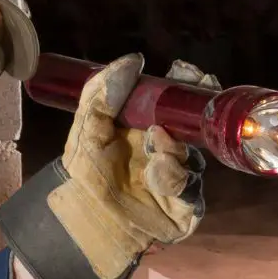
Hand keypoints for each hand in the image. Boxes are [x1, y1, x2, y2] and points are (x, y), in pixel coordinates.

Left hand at [48, 54, 206, 278]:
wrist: (82, 218)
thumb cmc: (84, 173)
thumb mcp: (87, 127)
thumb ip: (103, 92)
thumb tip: (134, 60)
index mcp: (150, 129)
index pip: (178, 104)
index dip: (187, 87)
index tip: (188, 73)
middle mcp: (169, 153)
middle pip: (196, 130)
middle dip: (193, 117)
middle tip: (185, 107)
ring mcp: (179, 181)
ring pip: (193, 159)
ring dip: (175, 149)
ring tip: (155, 146)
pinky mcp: (184, 209)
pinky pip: (191, 190)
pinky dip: (175, 178)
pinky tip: (156, 173)